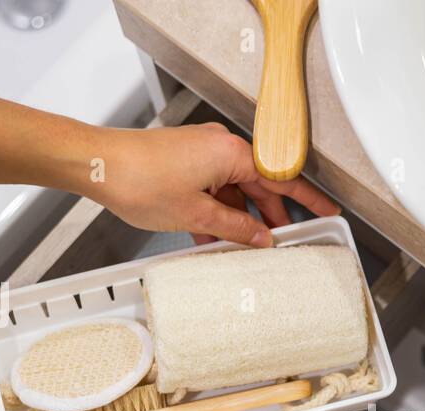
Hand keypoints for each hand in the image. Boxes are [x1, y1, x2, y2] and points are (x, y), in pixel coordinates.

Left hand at [85, 122, 339, 244]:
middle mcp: (220, 147)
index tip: (328, 212)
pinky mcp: (185, 160)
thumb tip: (260, 238)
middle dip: (270, 216)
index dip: (308, 199)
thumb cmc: (140, 180)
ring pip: (235, 190)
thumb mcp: (196, 215)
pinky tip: (213, 238)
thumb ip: (235, 228)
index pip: (282, 179)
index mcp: (232, 153)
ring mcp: (202, 153)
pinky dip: (218, 211)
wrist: (97, 165)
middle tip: (283, 242)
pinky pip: (214, 188)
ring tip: (243, 248)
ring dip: (239, 219)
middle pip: (260, 185)